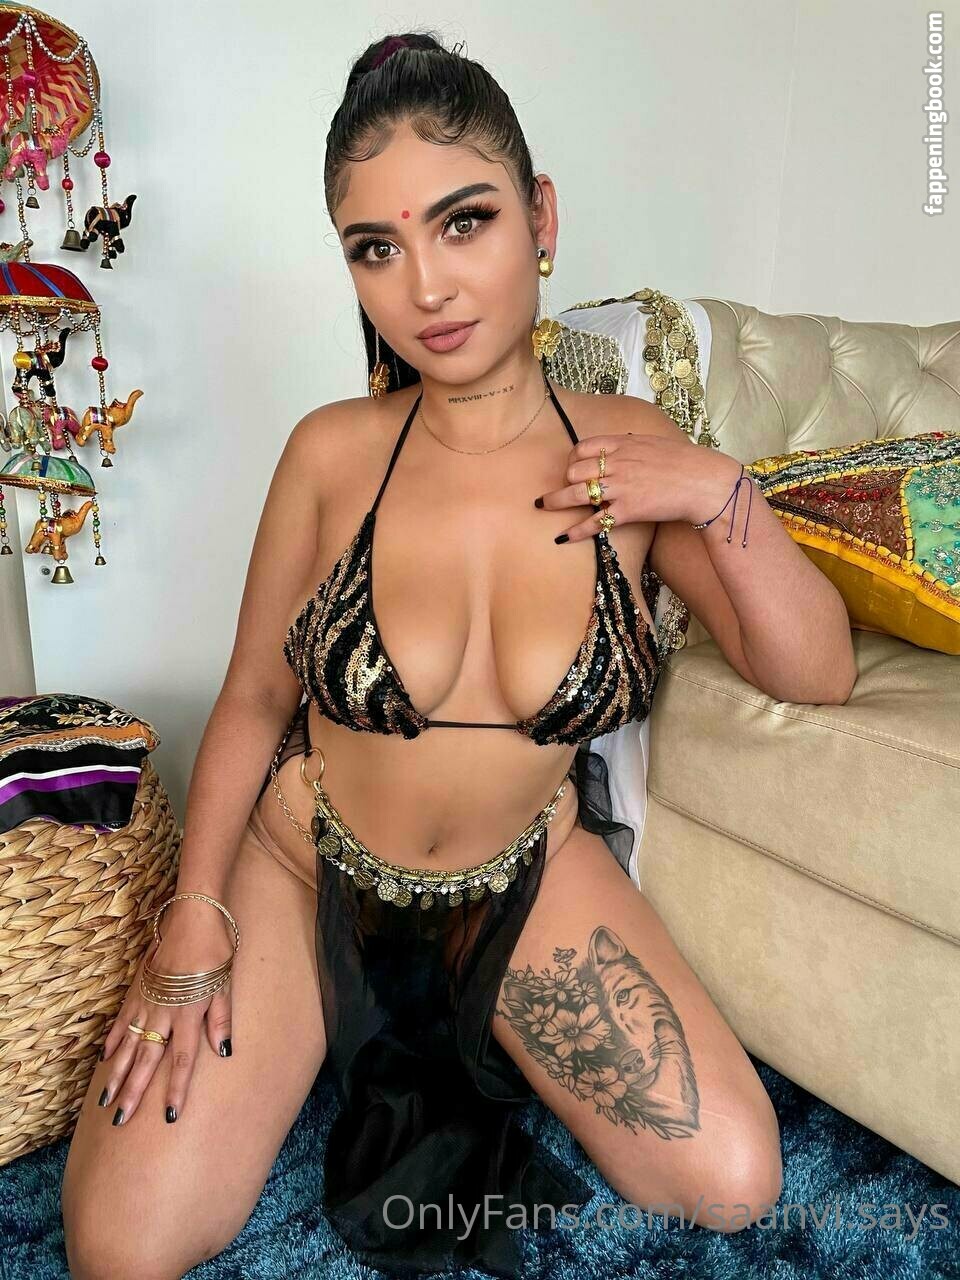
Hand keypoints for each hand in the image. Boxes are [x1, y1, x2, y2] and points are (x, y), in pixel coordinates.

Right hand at [97, 898, 235, 1125]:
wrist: (193, 916)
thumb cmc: (215, 949)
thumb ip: (221, 1020)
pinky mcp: (138, 989)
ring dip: (117, 1074)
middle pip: (147, 1060)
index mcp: (189, 1014)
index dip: (175, 1090)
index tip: (169, 1117)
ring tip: (106, 1101)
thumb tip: (224, 1052)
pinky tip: (105, 1058)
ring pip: (129, 1045)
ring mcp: (147, 1001)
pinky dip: (114, 1040)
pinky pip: (122, 1020)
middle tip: (121, 1121)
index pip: (182, 1062)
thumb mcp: (225, 984)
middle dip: (134, 1092)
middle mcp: (165, 1013)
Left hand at [535, 431, 746, 540]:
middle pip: (574, 470)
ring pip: (576, 494)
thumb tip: (619, 442)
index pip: (582, 447)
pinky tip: (562, 537)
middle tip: (562, 489)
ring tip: (542, 506)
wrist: (704, 482)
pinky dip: (575, 531)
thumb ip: (631, 444)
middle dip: (564, 480)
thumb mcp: (654, 442)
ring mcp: (620, 488)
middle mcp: (617, 464)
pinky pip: (594, 523)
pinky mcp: (627, 512)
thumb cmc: (683, 462)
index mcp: (623, 444)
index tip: (572, 469)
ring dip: (555, 501)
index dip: (572, 459)